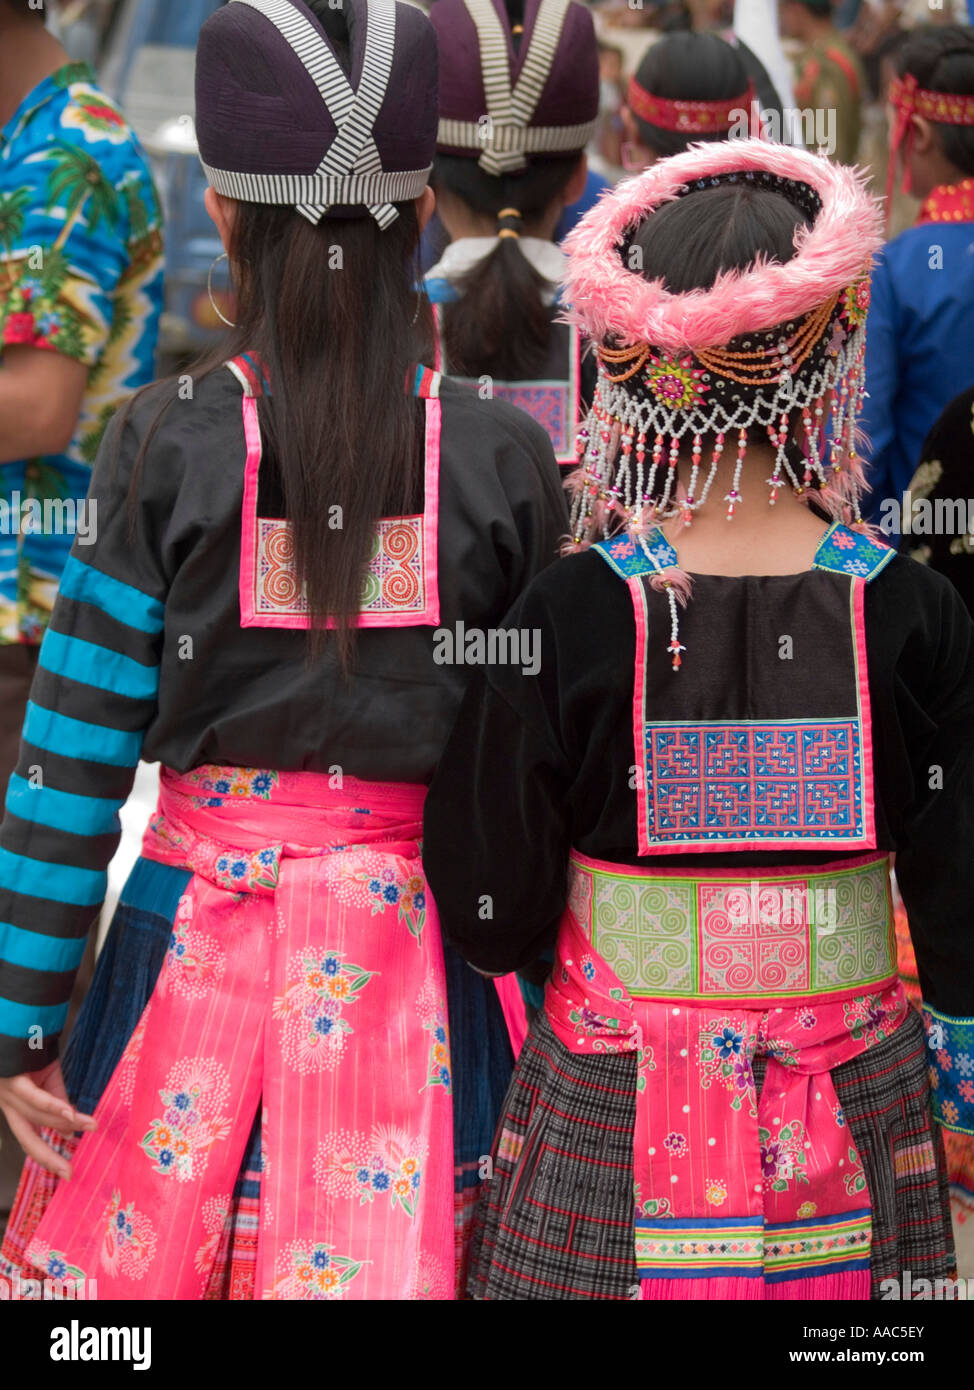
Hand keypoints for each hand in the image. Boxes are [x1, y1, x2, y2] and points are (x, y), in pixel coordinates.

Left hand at [0, 1062, 96, 1178]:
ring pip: (39, 1117)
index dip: (47, 1156)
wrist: (20, 1023)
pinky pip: (35, 1099)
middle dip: (49, 1158)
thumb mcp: (49, 1079)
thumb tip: (70, 1129)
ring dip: (68, 1123)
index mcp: (15, 1108)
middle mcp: (8, 1106)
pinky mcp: (13, 1081)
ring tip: (92, 1126)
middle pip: (29, 1139)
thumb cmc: (33, 1051)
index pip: (30, 1139)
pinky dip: (55, 1108)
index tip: (67, 1171)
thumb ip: (58, 1102)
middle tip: (69, 1172)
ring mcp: (8, 1094)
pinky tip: (71, 1115)